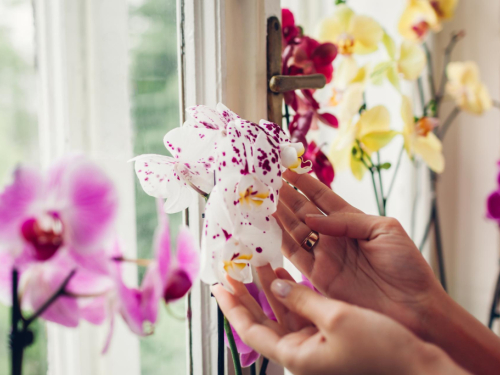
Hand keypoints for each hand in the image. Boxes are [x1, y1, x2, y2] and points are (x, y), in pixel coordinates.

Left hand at [213, 266, 465, 374]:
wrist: (414, 361)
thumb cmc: (379, 347)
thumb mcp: (335, 318)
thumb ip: (302, 299)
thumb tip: (276, 285)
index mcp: (296, 355)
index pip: (251, 330)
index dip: (232, 307)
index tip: (218, 287)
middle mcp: (300, 350)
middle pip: (261, 320)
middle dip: (245, 295)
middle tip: (230, 272)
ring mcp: (312, 341)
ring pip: (280, 311)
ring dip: (267, 287)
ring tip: (257, 262)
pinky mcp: (326, 332)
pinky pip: (299, 309)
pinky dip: (289, 290)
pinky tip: (284, 272)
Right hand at [276, 170, 442, 336]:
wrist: (413, 307)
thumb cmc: (407, 266)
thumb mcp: (384, 230)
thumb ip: (347, 220)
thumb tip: (311, 218)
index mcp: (352, 221)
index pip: (322, 197)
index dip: (305, 183)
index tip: (287, 169)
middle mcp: (334, 236)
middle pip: (304, 211)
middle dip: (286, 196)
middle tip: (267, 182)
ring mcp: (325, 255)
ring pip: (294, 230)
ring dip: (279, 215)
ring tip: (263, 198)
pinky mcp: (318, 276)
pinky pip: (294, 255)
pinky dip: (279, 241)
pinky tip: (268, 225)